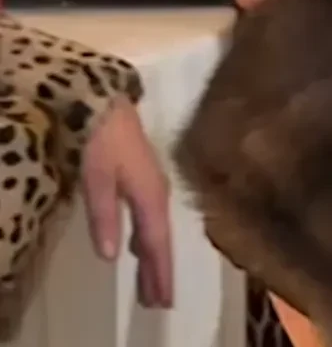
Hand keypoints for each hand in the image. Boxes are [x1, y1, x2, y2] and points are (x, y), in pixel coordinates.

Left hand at [80, 98, 172, 309]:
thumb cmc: (101, 140)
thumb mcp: (97, 179)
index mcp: (151, 195)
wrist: (107, 102)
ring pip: (156, 230)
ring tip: (151, 284)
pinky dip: (149, 239)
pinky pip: (152, 219)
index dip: (159, 272)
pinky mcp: (145, 179)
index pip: (156, 242)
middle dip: (159, 271)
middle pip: (160, 240)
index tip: (163, 301)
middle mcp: (158, 193)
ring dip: (154, 258)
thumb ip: (105, 216)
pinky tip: (141, 246)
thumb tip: (110, 256)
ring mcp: (154, 186)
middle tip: (159, 302)